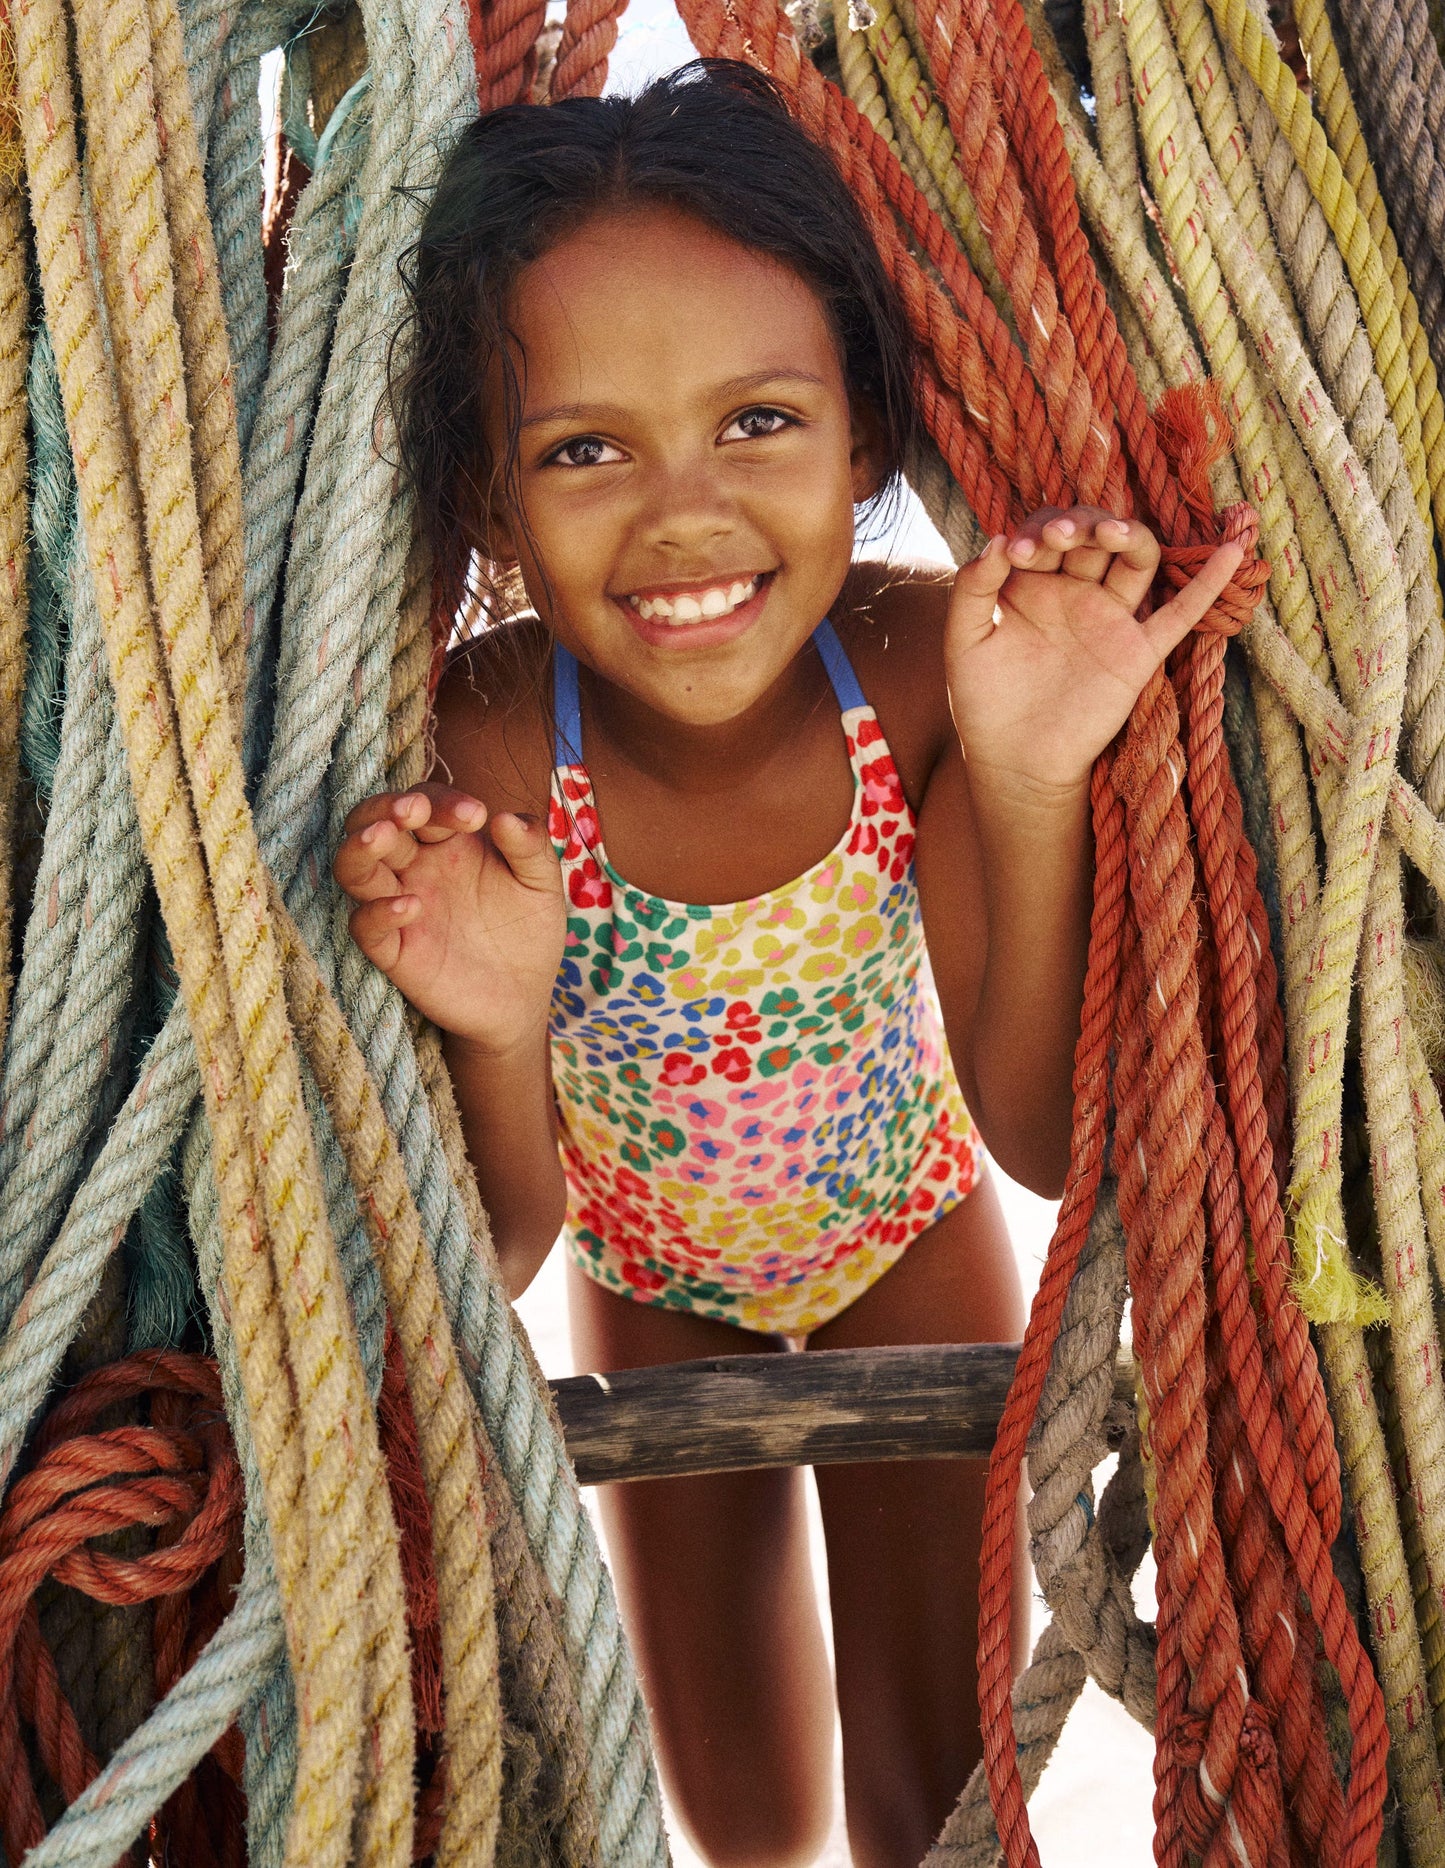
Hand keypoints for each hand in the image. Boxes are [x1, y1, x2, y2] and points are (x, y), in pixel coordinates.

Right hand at [334, 784, 564, 1054]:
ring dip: (361, 848)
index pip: (425, 802)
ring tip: (382, 836)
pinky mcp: (394, 951)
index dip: (443, 801)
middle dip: (386, 808)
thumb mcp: (541, 883)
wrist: (524, 997)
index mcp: (446, 842)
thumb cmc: (527, 931)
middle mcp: (414, 867)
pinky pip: (365, 927)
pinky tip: (411, 906)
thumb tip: (506, 817)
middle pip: (373, 822)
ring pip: (354, 868)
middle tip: (414, 809)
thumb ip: (531, 846)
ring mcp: (398, 906)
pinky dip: (378, 912)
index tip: (477, 816)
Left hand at [945, 507, 1243, 799]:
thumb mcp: (964, 641)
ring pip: (1137, 560)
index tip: (1018, 552)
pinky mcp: (1138, 652)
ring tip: (1113, 532)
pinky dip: (1209, 583)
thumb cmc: (982, 703)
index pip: (1047, 532)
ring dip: (1131, 536)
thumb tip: (997, 539)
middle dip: (1081, 525)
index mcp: (1033, 583)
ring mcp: (1110, 619)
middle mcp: (1075, 591)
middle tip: (1061, 538)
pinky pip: (1181, 613)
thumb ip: (972, 589)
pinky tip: (1233, 550)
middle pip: (1095, 535)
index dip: (1039, 531)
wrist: (1016, 762)